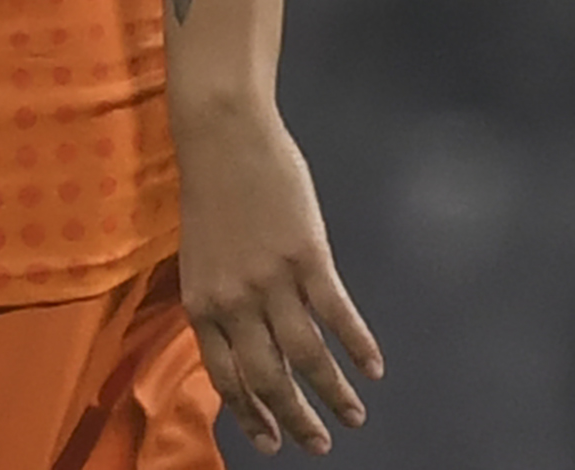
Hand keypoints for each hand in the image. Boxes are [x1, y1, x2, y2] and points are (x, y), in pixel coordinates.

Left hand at [172, 101, 383, 453]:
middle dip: (295, 420)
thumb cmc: (211, 191)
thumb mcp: (199, 256)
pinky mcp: (307, 258)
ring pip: (307, 358)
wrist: (221, 136)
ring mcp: (271, 282)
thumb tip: (242, 342)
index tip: (270, 443)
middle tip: (319, 445)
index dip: (250, 414)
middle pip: (268, 378)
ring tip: (354, 417)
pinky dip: (358, 347)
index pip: (225, 376)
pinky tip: (374, 368)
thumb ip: (218, 300)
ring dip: (334, 395)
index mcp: (200, 303)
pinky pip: (337, 316)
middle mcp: (233, 302)